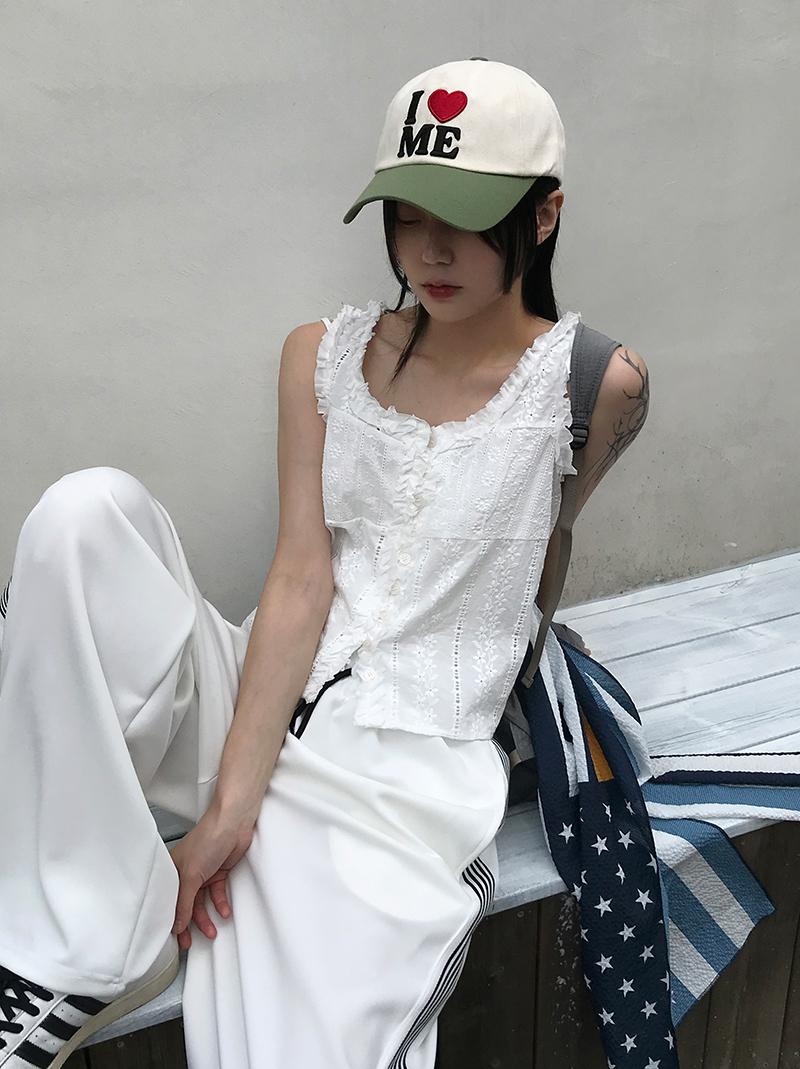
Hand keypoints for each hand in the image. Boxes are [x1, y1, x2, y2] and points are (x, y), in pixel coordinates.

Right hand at [168, 800, 260, 949]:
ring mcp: (202, 873)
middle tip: (190, 942)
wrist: (234, 823)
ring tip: (212, 932)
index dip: (169, 919)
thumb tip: (177, 925)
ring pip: (202, 902)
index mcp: (171, 870)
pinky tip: (224, 913)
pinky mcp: (219, 872)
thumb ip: (184, 902)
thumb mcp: (191, 874)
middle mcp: (185, 873)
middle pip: (185, 904)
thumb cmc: (208, 838)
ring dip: (207, 918)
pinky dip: (220, 904)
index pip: (167, 900)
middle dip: (188, 924)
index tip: (173, 938)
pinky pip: (217, 894)